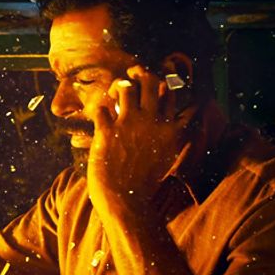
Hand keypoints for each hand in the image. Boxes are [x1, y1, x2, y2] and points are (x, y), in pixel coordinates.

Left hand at [87, 65, 193, 215]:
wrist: (126, 202)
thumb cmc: (144, 183)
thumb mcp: (167, 158)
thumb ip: (170, 136)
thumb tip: (173, 119)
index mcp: (171, 130)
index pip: (175, 95)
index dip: (167, 86)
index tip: (161, 84)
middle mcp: (153, 123)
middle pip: (152, 82)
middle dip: (142, 73)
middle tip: (134, 73)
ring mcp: (129, 125)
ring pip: (126, 87)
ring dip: (120, 86)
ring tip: (116, 91)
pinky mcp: (107, 132)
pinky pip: (101, 108)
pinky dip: (99, 110)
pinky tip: (100, 115)